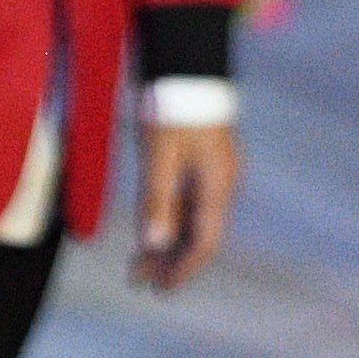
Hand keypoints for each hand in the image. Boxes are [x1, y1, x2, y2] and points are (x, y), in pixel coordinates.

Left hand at [135, 120, 238, 289]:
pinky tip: (150, 231)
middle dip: (171, 261)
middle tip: (143, 283)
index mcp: (217, 188)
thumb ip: (157, 199)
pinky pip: (185, 202)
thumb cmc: (172, 108)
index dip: (184, 269)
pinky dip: (167, 219)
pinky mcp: (198, 163)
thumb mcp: (160, 154)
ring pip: (190, 220)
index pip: (205, 242)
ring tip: (139, 265)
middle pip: (198, 235)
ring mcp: (210, 175)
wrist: (186, 68)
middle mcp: (219, 186)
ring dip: (166, 242)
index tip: (162, 289)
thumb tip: (153, 243)